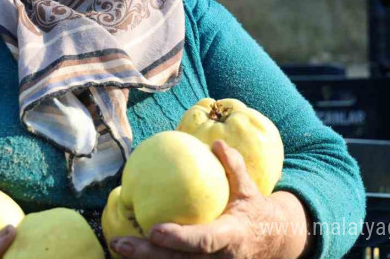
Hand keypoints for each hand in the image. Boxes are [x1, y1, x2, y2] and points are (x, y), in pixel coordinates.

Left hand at [110, 140, 312, 258]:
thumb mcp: (249, 189)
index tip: (154, 230)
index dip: (180, 238)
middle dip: (148, 254)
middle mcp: (220, 257)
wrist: (272, 241)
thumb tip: (216, 143)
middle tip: (120, 243)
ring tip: (117, 247)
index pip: (204, 240)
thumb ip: (234, 166)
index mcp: (232, 235)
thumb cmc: (254, 212)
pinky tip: (129, 253)